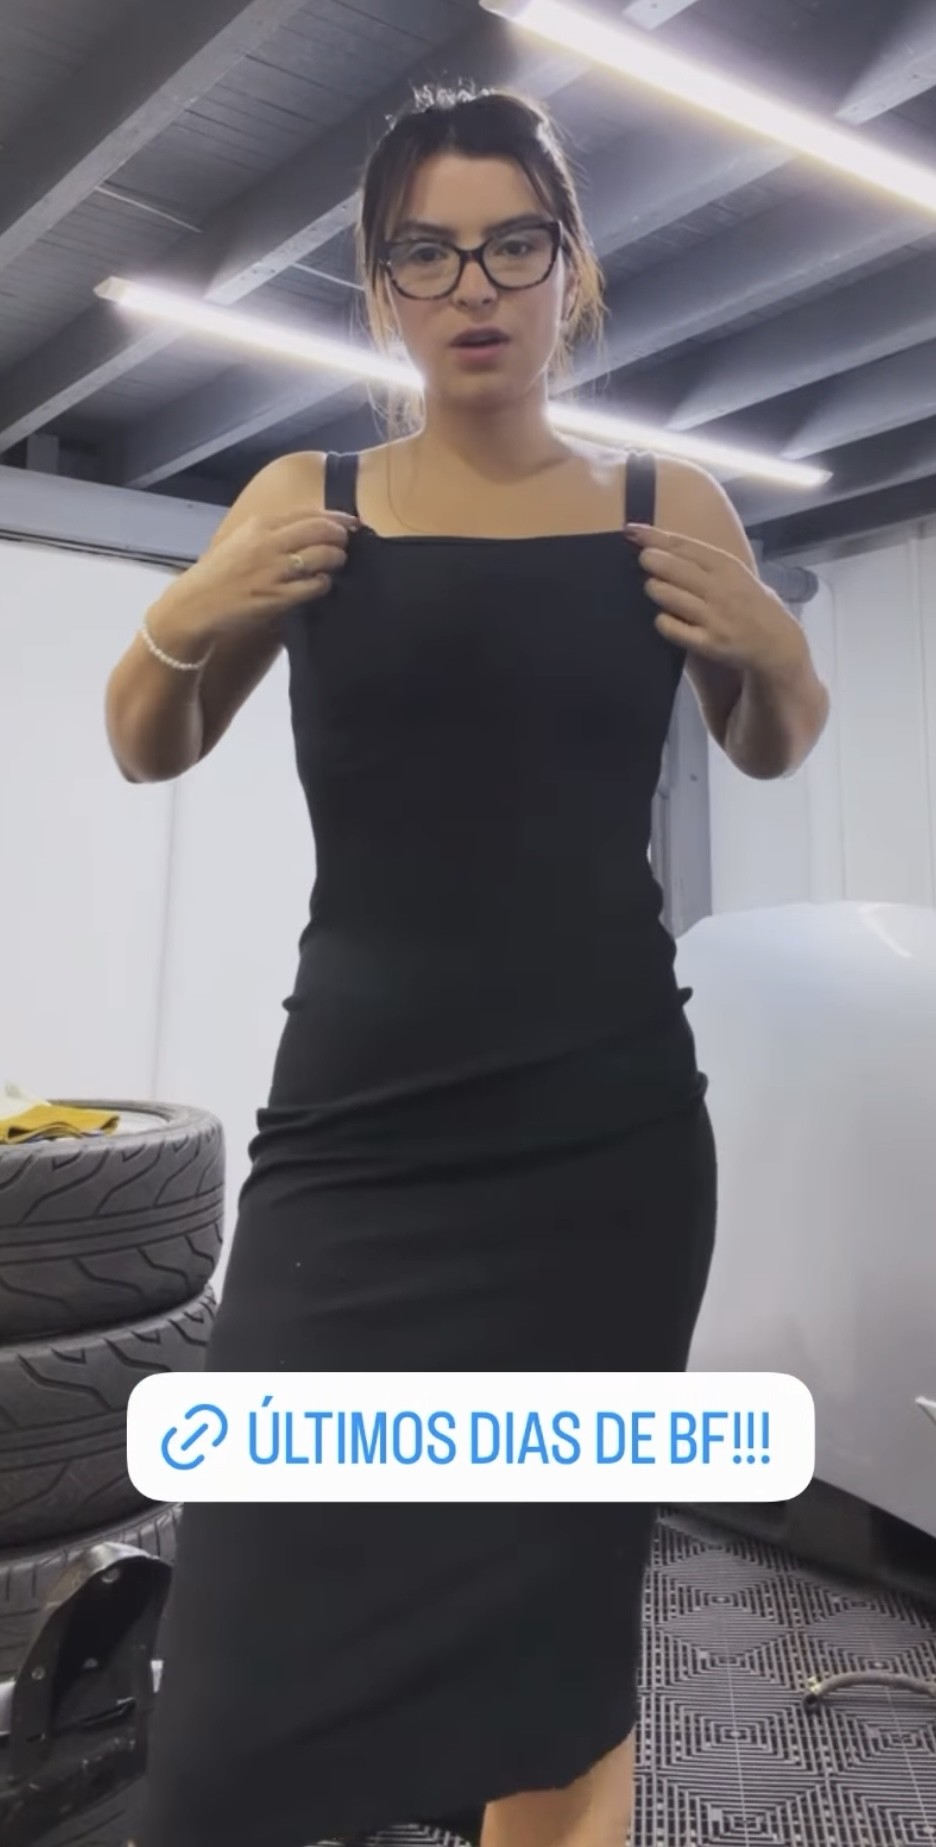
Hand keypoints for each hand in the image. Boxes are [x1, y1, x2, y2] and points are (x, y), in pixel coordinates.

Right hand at [152, 508, 357, 650]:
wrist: (195, 604)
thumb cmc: (219, 573)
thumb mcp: (241, 540)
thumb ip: (271, 531)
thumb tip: (308, 528)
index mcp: (260, 524)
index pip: (309, 513)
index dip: (336, 516)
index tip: (351, 522)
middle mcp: (269, 543)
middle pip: (322, 530)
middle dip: (341, 536)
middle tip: (347, 544)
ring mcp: (275, 570)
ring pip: (324, 556)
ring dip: (337, 559)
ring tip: (337, 564)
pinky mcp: (278, 596)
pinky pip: (315, 585)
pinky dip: (324, 583)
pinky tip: (321, 584)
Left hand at [627, 522, 806, 677]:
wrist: (778, 643)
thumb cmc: (751, 604)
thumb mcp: (736, 574)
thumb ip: (706, 562)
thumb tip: (664, 546)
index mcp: (727, 566)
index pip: (685, 546)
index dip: (655, 536)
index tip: (632, 530)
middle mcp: (720, 588)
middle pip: (673, 568)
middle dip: (651, 560)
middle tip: (642, 559)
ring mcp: (714, 616)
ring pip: (669, 596)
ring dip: (654, 589)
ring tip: (653, 588)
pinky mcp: (709, 643)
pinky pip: (672, 628)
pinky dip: (662, 621)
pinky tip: (663, 618)